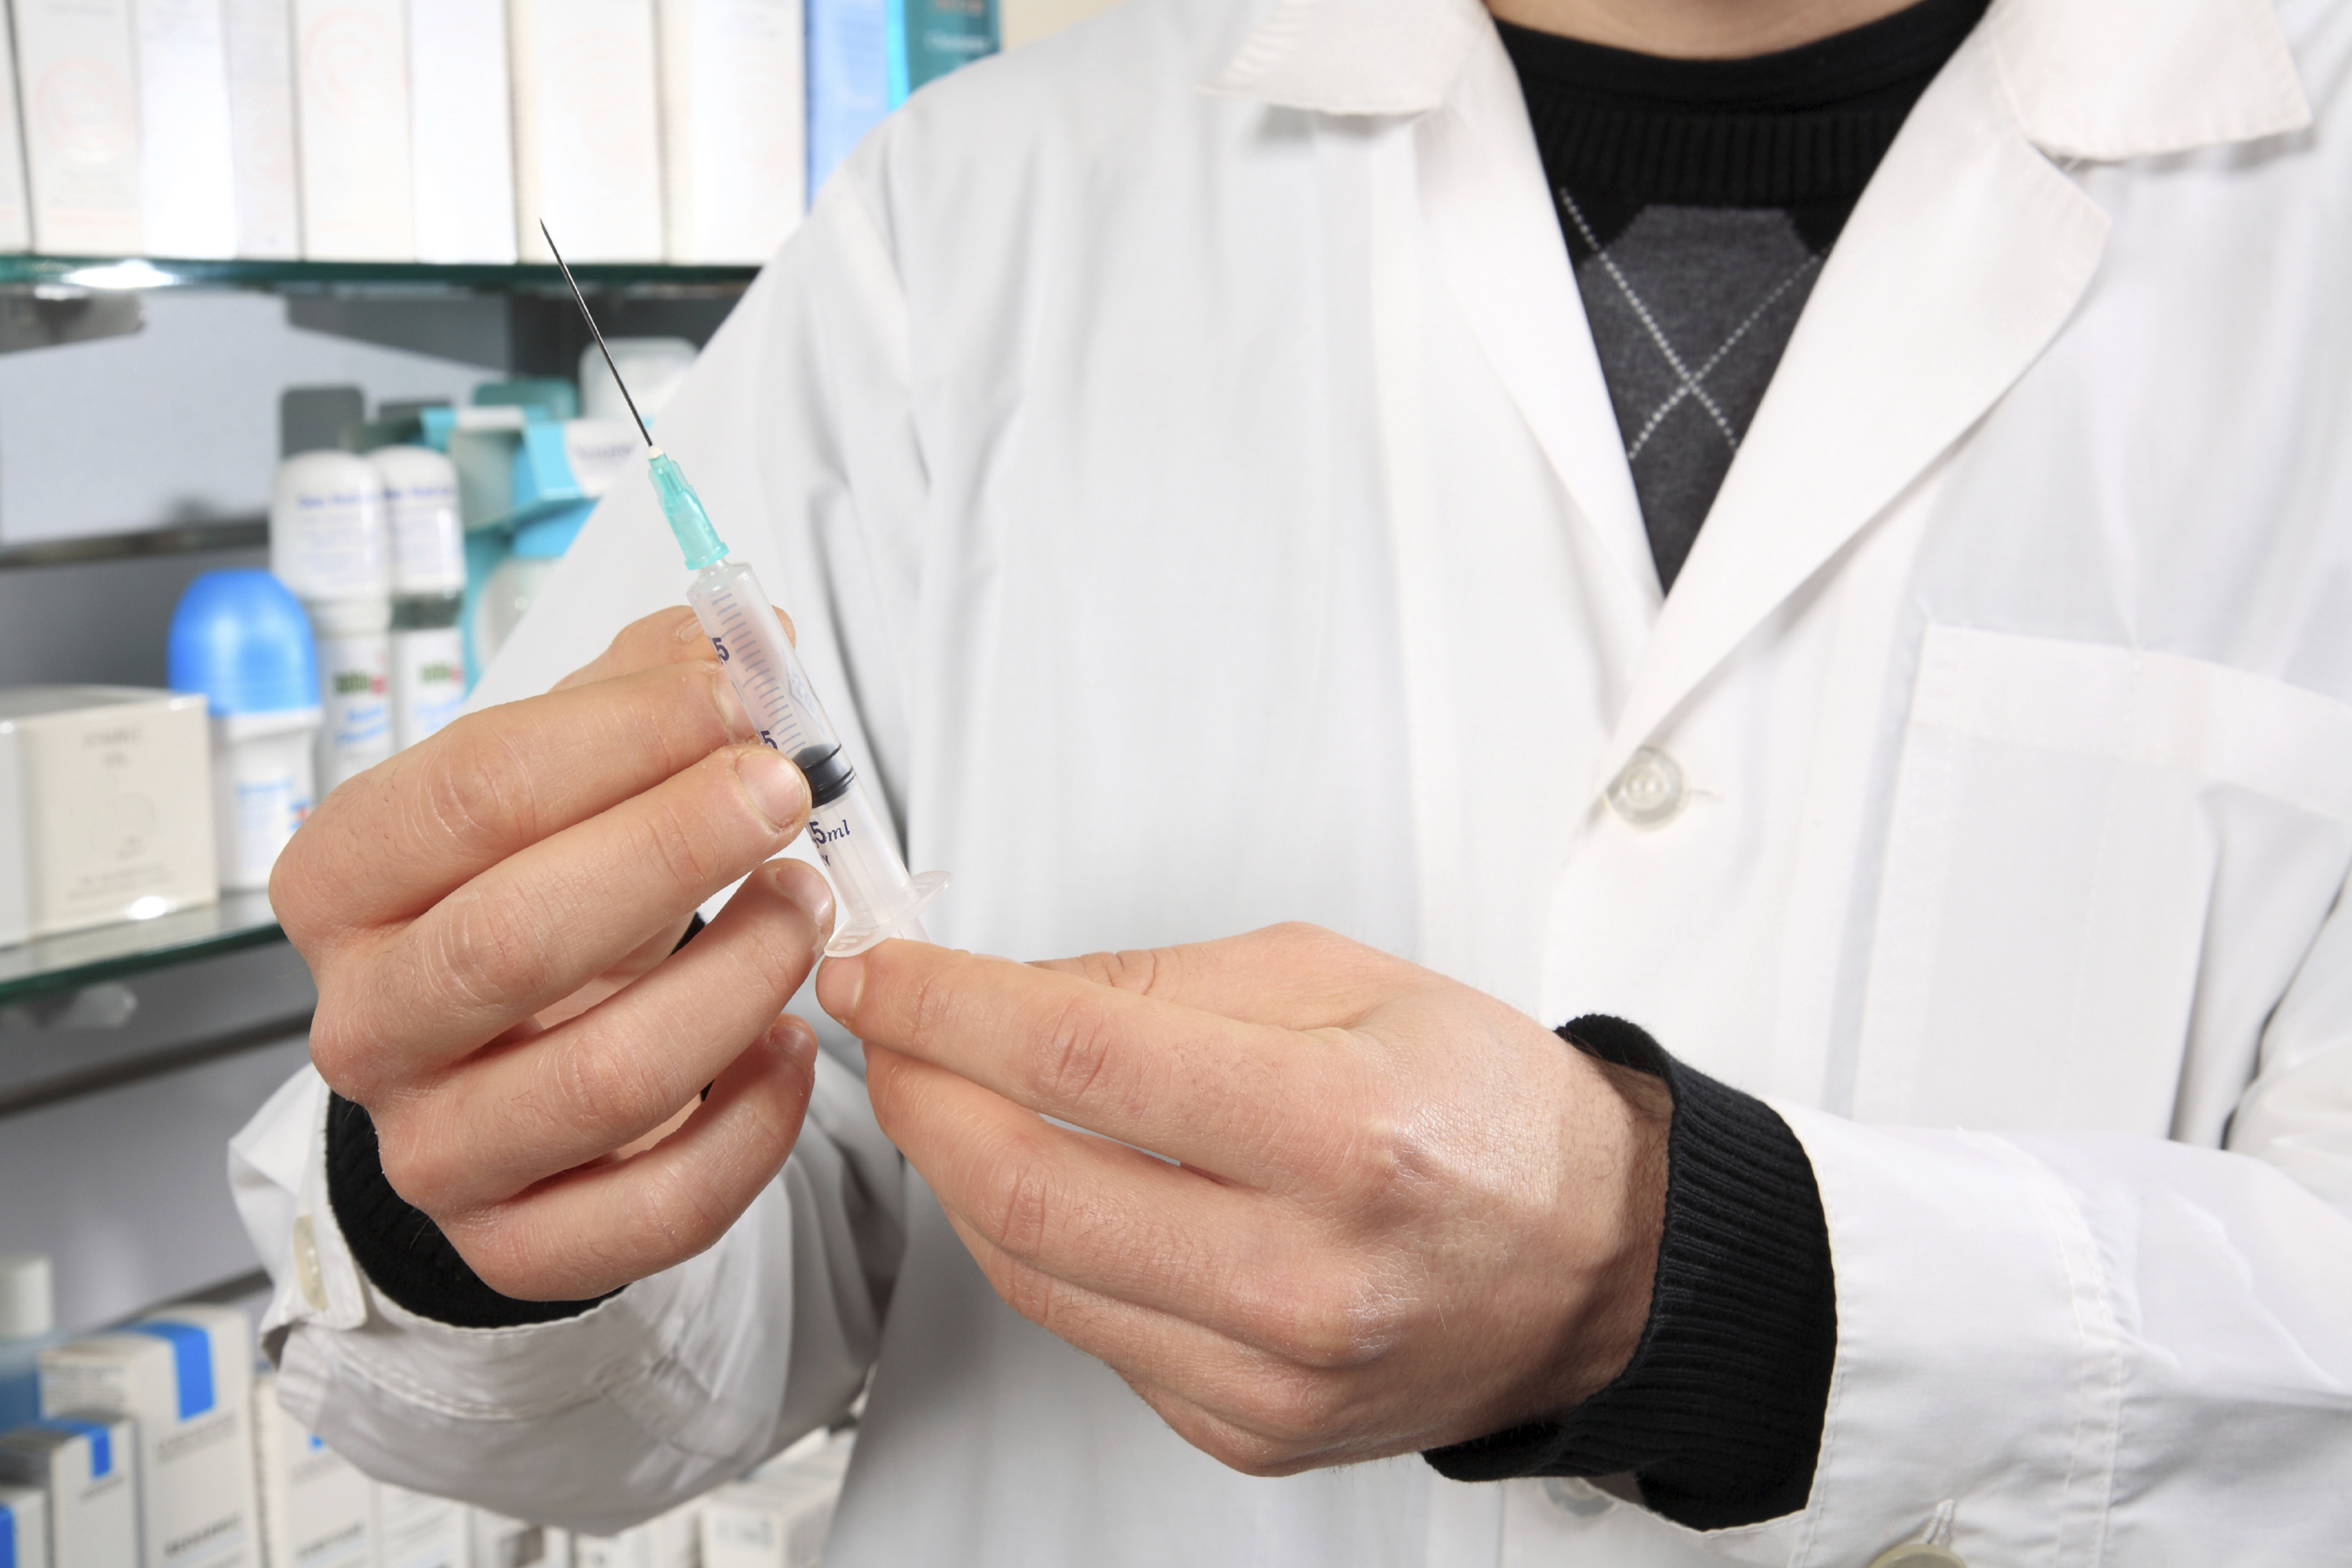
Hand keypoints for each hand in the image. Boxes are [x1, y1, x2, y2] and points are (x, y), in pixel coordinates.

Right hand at [278, 607, 835, 1300]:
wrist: (487, 1076)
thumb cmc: (530, 904)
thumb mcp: (560, 785)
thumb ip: (643, 699)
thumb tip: (752, 639)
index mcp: (346, 882)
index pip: (474, 791)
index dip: (626, 734)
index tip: (741, 698)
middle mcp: (366, 1022)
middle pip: (517, 937)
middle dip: (677, 849)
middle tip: (789, 794)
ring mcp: (436, 1150)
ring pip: (607, 1079)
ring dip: (740, 979)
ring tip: (807, 912)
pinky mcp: (520, 1244)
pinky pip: (662, 1205)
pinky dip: (755, 1123)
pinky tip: (789, 1047)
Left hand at [817, 923, 1669, 1473]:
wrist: (1597, 1264)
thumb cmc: (1491, 1114)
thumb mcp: (1347, 980)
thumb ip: (1163, 981)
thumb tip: (1010, 991)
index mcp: (1345, 1133)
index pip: (1081, 1060)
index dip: (947, 1009)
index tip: (882, 974)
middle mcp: (1308, 1274)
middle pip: (1028, 1187)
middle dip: (918, 1096)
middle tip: (885, 1033)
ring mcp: (1274, 1375)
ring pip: (1034, 1273)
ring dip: (958, 1174)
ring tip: (946, 1096)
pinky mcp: (1249, 1429)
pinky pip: (1091, 1333)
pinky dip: (1042, 1251)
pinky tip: (1048, 1186)